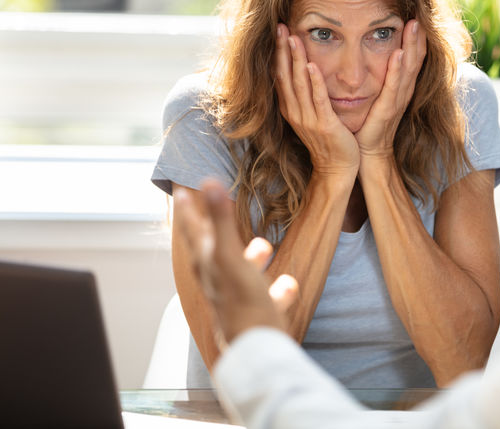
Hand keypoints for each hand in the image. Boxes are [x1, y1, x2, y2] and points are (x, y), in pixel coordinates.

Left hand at [175, 180, 298, 346]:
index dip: (187, 210)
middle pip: (214, 249)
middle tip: (217, 210)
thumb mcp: (230, 257)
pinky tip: (288, 284)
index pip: (192, 230)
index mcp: (207, 264)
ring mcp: (238, 298)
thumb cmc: (241, 303)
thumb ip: (222, 221)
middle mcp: (218, 280)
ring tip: (264, 246)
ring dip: (253, 258)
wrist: (257, 349)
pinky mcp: (259, 313)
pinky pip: (269, 295)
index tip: (180, 191)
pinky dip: (278, 288)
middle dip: (217, 230)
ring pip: (242, 272)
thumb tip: (209, 182)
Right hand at [274, 24, 359, 178]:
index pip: (280, 76)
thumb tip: (303, 73)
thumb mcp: (311, 116)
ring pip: (299, 84)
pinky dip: (314, 82)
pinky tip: (312, 66)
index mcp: (291, 109)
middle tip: (280, 26)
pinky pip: (318, 100)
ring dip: (296, 60)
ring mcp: (309, 119)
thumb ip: (306, 97)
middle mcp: (295, 112)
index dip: (278, 53)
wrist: (337, 169)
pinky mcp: (325, 125)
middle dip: (282, 50)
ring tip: (293, 38)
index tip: (278, 31)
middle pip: (285, 76)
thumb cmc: (328, 142)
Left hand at [355, 20, 425, 158]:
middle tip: (420, 12)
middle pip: (416, 58)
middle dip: (418, 36)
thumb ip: (380, 78)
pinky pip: (394, 86)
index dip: (416, 37)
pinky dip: (398, 70)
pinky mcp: (388, 110)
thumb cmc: (369, 124)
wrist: (367, 152)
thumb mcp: (377, 95)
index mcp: (401, 86)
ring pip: (409, 68)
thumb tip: (376, 56)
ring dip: (412, 46)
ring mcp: (398, 100)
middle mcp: (403, 91)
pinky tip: (399, 54)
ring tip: (414, 25)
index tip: (415, 15)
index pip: (412, 57)